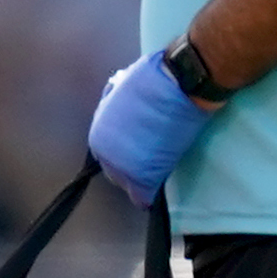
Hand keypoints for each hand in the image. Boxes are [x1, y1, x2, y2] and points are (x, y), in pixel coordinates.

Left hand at [87, 48, 215, 207]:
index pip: (107, 153)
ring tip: (154, 174)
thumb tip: (126, 115)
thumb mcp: (123, 91)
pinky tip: (152, 198)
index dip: (124, 152)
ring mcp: (122, 166)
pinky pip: (141, 195)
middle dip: (129, 168)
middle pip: (114, 170)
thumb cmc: (154, 79)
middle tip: (148, 163)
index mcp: (98, 132)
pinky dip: (147, 196)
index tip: (138, 152)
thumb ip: (118, 109)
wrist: (178, 84)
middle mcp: (104, 152)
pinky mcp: (143, 176)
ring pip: (127, 184)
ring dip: (138, 180)